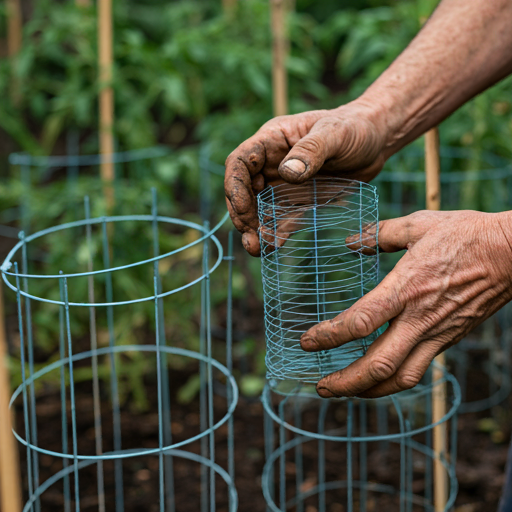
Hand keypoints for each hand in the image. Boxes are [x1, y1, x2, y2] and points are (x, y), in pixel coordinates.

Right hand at [224, 101, 388, 255]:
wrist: (375, 142)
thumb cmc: (354, 127)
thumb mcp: (335, 133)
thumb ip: (311, 151)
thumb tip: (287, 173)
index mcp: (272, 140)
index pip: (240, 162)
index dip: (235, 186)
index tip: (244, 208)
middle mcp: (271, 164)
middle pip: (244, 190)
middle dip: (243, 215)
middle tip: (251, 237)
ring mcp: (283, 185)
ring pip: (259, 209)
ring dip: (254, 229)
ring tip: (257, 249)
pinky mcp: (297, 202)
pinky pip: (281, 220)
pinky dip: (274, 233)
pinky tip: (272, 247)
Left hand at [300, 210, 511, 398]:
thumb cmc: (466, 233)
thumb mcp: (418, 224)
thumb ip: (379, 233)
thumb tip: (349, 241)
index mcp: (405, 288)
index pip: (359, 322)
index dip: (328, 337)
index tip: (306, 343)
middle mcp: (419, 319)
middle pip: (377, 366)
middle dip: (344, 382)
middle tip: (319, 387)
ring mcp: (437, 334)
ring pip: (400, 379)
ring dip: (368, 390)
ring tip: (345, 391)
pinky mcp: (449, 340)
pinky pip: (418, 370)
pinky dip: (393, 381)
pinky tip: (379, 376)